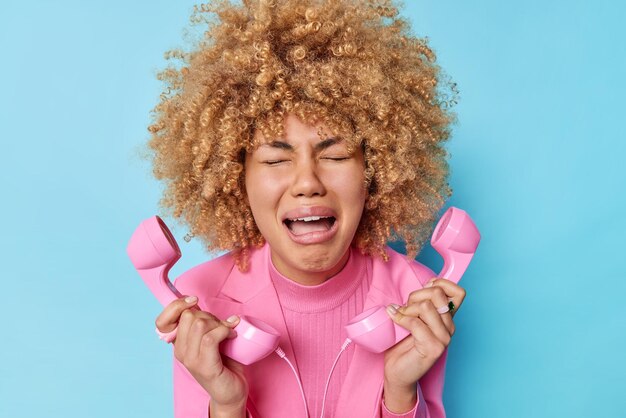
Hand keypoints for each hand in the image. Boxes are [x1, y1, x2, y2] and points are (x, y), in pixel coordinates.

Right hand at [155, 296, 248, 414]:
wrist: (231, 390)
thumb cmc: (223, 362)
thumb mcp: (208, 337)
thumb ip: (201, 323)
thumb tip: (196, 302)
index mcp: (178, 344)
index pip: (162, 321)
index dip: (176, 305)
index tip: (194, 300)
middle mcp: (180, 352)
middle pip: (188, 316)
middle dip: (208, 315)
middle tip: (221, 326)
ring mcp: (191, 360)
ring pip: (200, 324)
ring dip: (219, 323)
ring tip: (228, 331)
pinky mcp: (204, 366)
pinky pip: (211, 337)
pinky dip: (225, 330)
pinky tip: (232, 334)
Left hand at [382, 279, 465, 411]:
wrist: (397, 372)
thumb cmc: (403, 343)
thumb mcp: (413, 315)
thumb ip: (421, 302)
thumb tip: (427, 282)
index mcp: (447, 317)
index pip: (458, 292)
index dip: (440, 284)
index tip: (423, 290)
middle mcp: (449, 327)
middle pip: (437, 294)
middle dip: (416, 295)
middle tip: (405, 307)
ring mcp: (444, 338)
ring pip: (426, 307)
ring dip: (407, 309)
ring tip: (399, 317)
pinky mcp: (433, 348)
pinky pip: (415, 323)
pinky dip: (400, 318)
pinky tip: (394, 319)